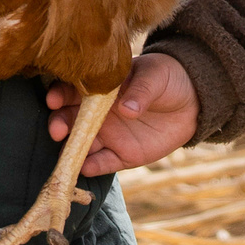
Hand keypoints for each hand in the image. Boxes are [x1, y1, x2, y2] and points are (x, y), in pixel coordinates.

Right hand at [47, 53, 197, 175]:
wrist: (191, 101)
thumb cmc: (166, 79)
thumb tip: (127, 109)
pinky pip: (103, 163)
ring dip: (71, 151)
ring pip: (82, 145)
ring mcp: (109, 135)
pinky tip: (86, 168)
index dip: (60, 94)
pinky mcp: (122, 155)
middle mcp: (97, 113)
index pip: (72, 90)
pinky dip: (92, 167)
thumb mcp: (155, 76)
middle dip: (60, 124)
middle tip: (57, 130)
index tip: (53, 100)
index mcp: (100, 88)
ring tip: (65, 156)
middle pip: (70, 120)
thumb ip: (141, 90)